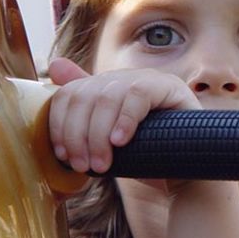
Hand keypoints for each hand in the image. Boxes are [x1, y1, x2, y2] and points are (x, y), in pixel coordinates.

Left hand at [47, 57, 200, 173]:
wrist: (184, 172)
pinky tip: (121, 142)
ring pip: (108, 97)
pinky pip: (138, 96)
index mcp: (106, 87)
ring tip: (102, 164)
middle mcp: (125, 77)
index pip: (70, 93)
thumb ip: (80, 114)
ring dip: (98, 135)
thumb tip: (54, 66)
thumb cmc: (143, 157)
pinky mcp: (169, 86)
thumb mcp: (103, 143)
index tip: (61, 155)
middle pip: (86, 95)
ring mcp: (148, 78)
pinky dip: (124, 120)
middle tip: (82, 166)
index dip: (60, 123)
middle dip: (78, 135)